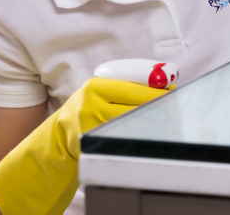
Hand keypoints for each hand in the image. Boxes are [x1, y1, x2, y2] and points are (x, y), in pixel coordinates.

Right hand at [0, 78, 167, 214]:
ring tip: (165, 125)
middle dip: (159, 110)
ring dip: (152, 125)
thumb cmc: (84, 114)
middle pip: (137, 106)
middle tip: (174, 111)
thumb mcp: (99, 96)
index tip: (173, 93)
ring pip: (131, 124)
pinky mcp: (89, 142)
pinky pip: (121, 140)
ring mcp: (89, 124)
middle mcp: (91, 102)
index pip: (136, 88)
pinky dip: (137, 139)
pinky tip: (146, 139)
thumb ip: (123, 90)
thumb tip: (162, 85)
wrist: (55, 141)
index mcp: (96, 86)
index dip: (158, 92)